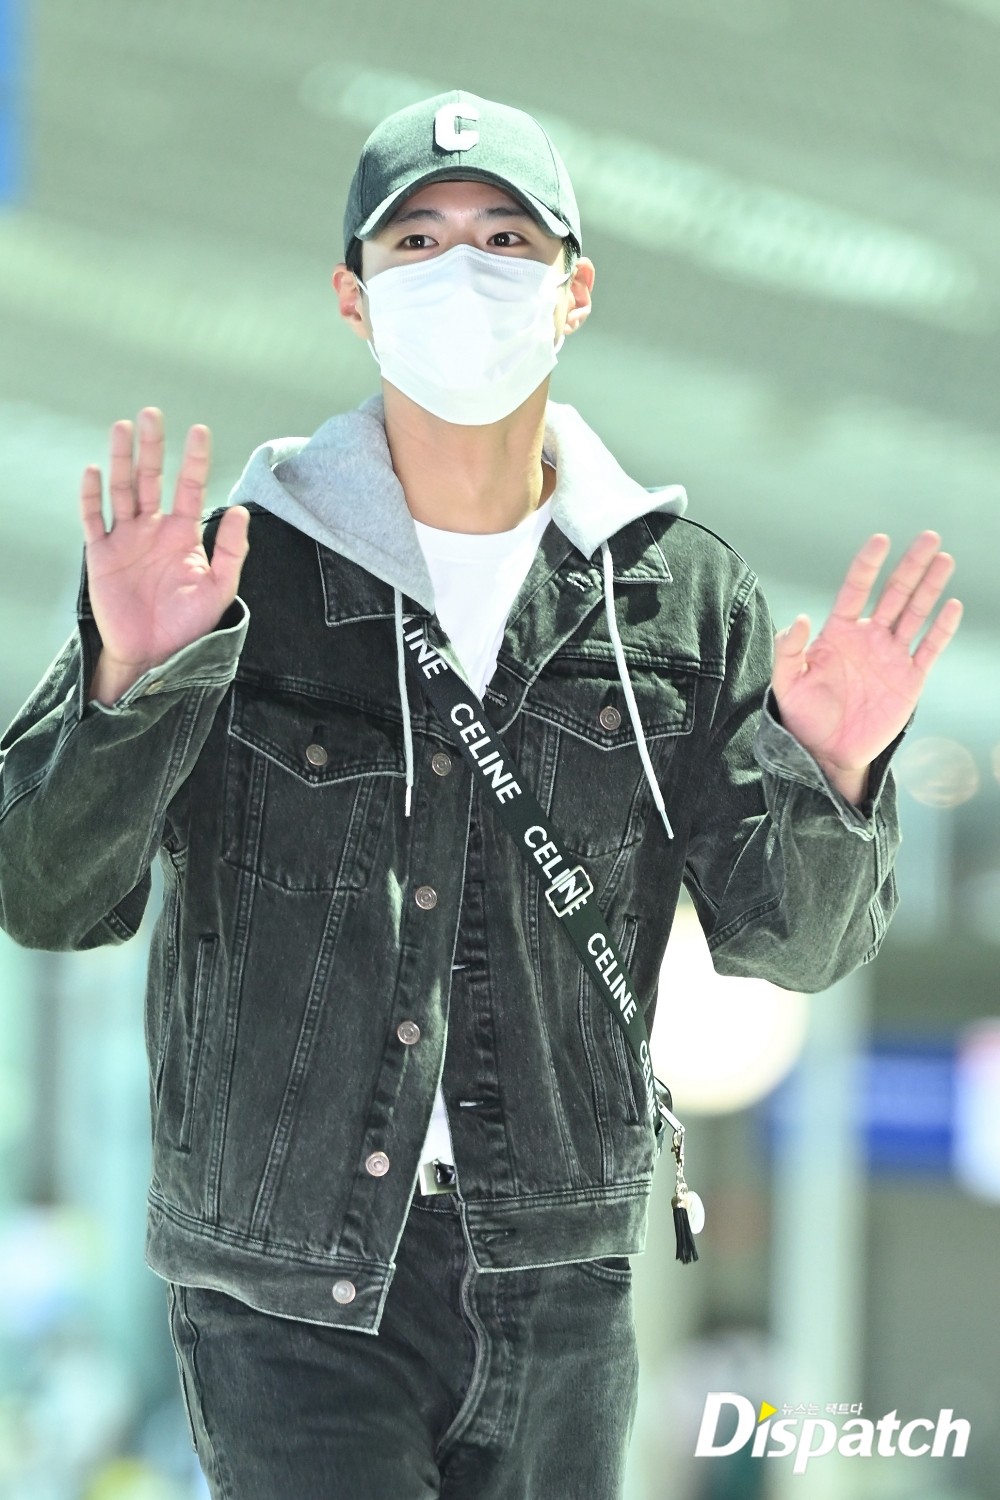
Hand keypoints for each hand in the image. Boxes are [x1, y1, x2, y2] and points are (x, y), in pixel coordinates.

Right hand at [81, 408, 249, 701]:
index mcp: (183, 533)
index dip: (193, 459)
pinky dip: (92, 496)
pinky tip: (94, 471)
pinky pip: (94, 520)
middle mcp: (154, 529)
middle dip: (152, 447)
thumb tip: (240, 511)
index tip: (198, 429)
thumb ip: (230, 550)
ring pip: (122, 490)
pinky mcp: (103, 555)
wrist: (156, 654)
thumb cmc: (190, 624)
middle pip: (151, 478)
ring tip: (122, 429)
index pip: (189, 486)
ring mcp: (127, 539)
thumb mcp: (220, 587)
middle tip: (151, 413)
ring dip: (121, 460)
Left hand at [771, 532, 962, 801]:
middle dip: (911, 566)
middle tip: (928, 537)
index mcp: (839, 632)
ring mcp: (891, 656)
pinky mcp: (910, 678)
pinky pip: (929, 648)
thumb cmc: (803, 714)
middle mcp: (869, 637)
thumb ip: (789, 650)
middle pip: (894, 594)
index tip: (880, 541)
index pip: (856, 590)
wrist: (827, 751)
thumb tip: (801, 618)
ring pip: (915, 614)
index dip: (868, 566)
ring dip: (930, 587)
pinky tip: (952, 605)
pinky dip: (941, 628)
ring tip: (944, 559)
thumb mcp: (787, 682)